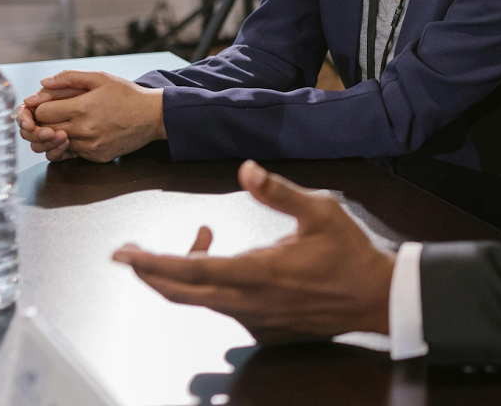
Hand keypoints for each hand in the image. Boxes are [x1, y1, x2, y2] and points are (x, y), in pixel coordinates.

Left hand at [25, 70, 164, 162]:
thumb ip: (69, 78)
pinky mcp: (97, 157)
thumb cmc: (127, 95)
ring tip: (58, 126)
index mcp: (82, 107)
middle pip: (44, 131)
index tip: (44, 104)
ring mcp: (90, 146)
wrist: (152, 116)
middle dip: (40, 123)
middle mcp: (84, 130)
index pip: (42, 113)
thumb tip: (42, 84)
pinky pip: (71, 155)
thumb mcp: (100, 78)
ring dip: (51, 137)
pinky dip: (68, 146)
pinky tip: (76, 135)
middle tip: (46, 116)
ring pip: (54, 146)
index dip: (38, 107)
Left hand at [112, 161, 394, 341]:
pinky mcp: (264, 330)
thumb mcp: (321, 210)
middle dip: (151, 271)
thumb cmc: (350, 254)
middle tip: (134, 252)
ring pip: (201, 300)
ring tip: (202, 239)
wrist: (376, 298)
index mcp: (257, 271)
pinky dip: (214, 286)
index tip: (123, 253)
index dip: (150, 262)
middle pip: (180, 293)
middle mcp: (248, 302)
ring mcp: (255, 320)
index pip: (188, 269)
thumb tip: (246, 169)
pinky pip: (225, 309)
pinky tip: (231, 265)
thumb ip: (279, 191)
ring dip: (188, 271)